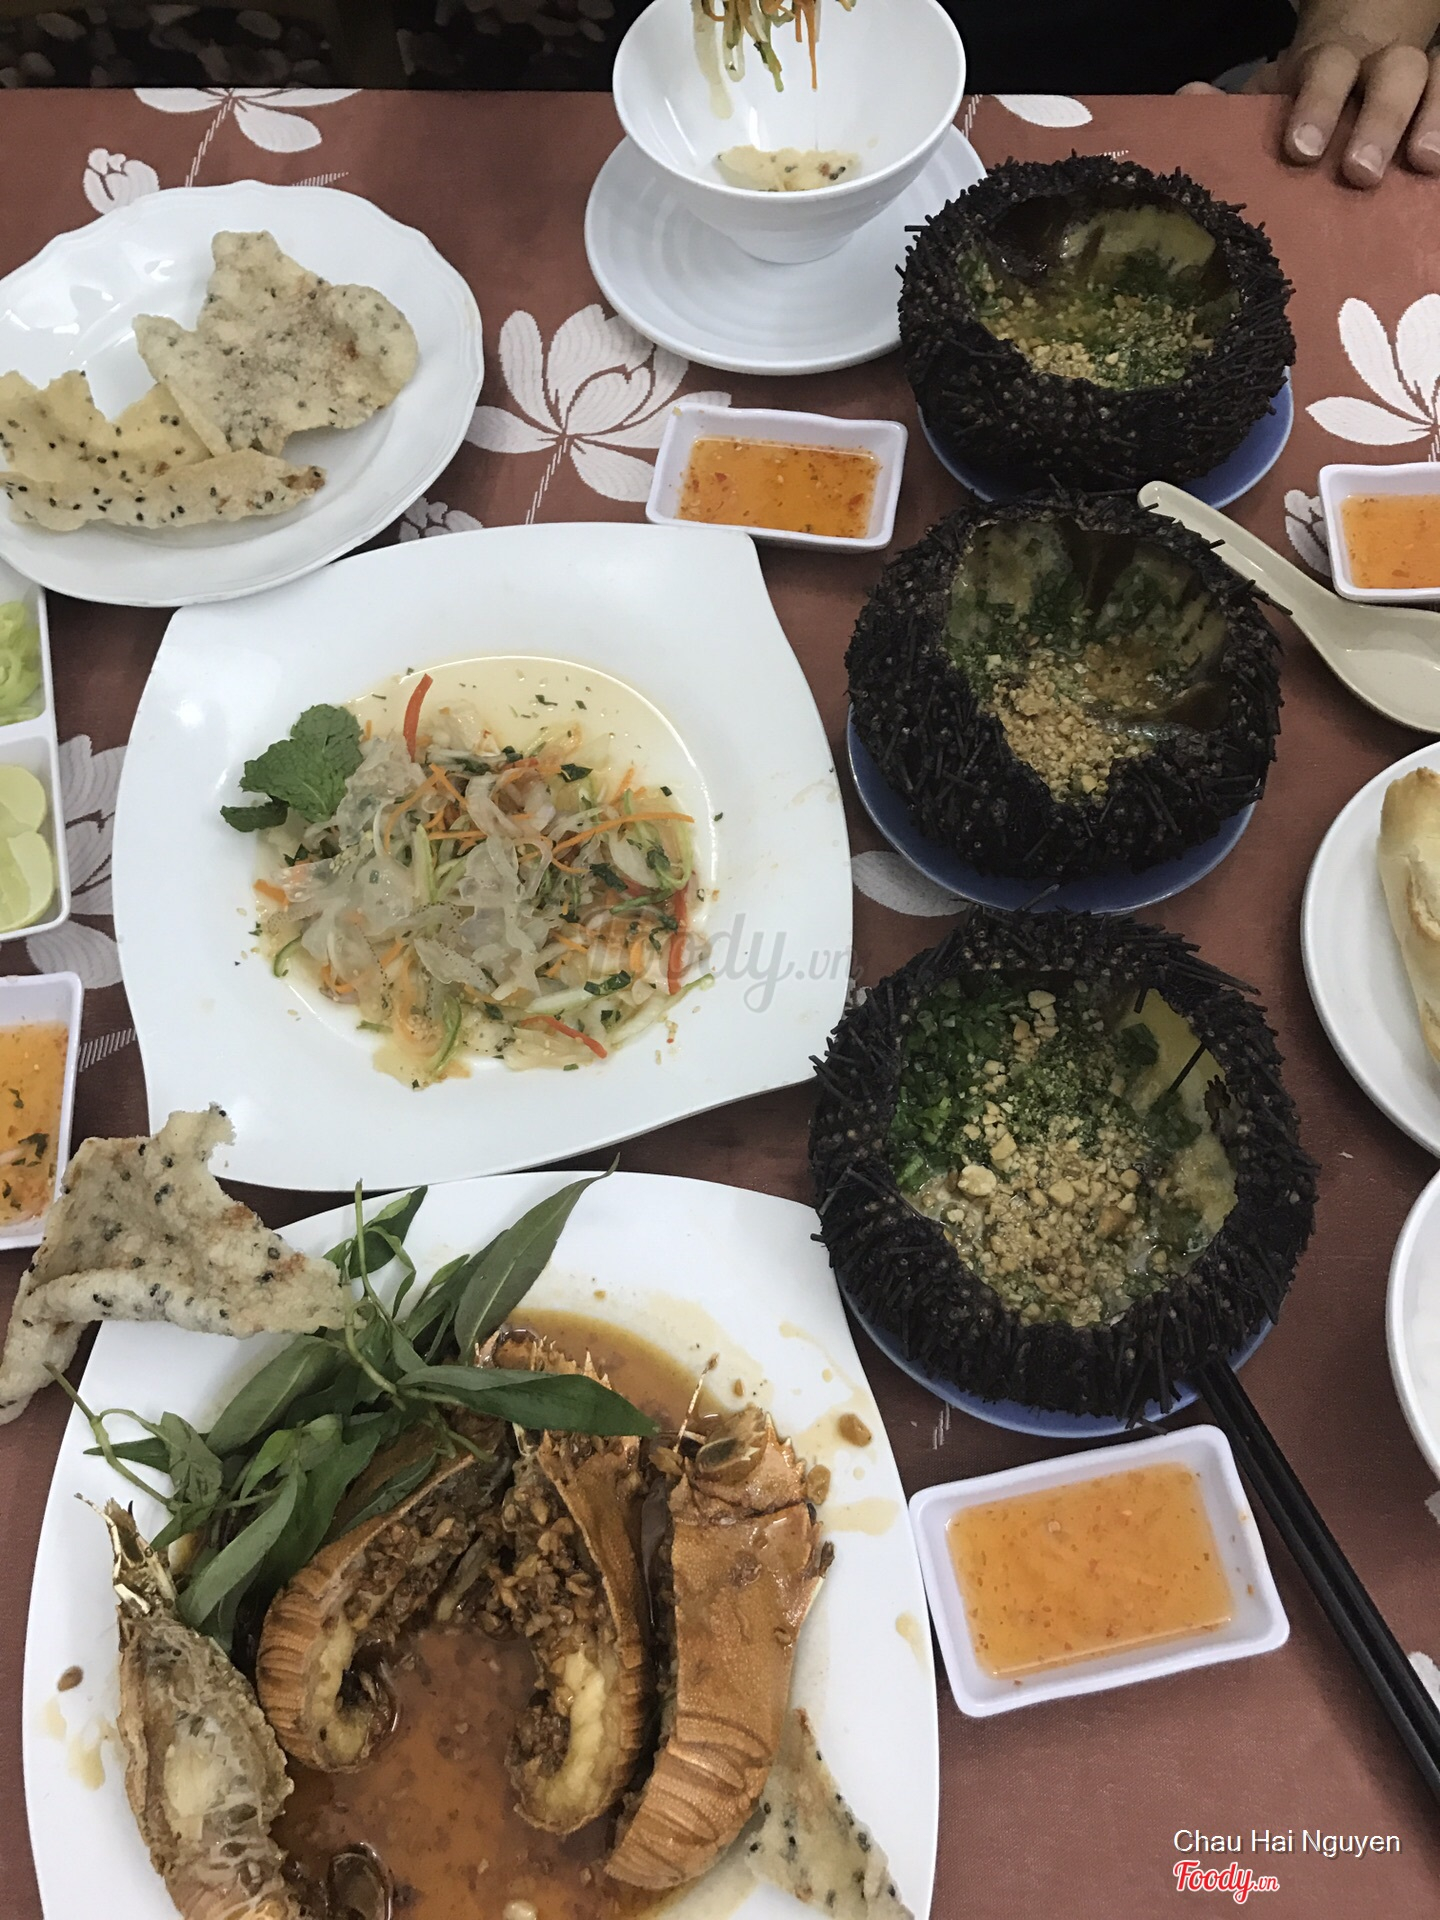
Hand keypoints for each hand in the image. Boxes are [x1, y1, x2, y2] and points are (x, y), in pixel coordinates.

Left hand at [1182, 2, 1439, 186]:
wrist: (1357, 65)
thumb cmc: (1306, 102)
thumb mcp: (1269, 100)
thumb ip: (1229, 106)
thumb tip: (1189, 95)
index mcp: (1331, 65)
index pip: (1328, 72)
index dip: (1317, 105)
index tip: (1301, 151)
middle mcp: (1382, 66)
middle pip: (1393, 74)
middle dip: (1379, 120)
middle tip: (1360, 172)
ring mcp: (1421, 83)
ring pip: (1438, 80)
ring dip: (1434, 119)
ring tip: (1425, 163)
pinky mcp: (1439, 106)